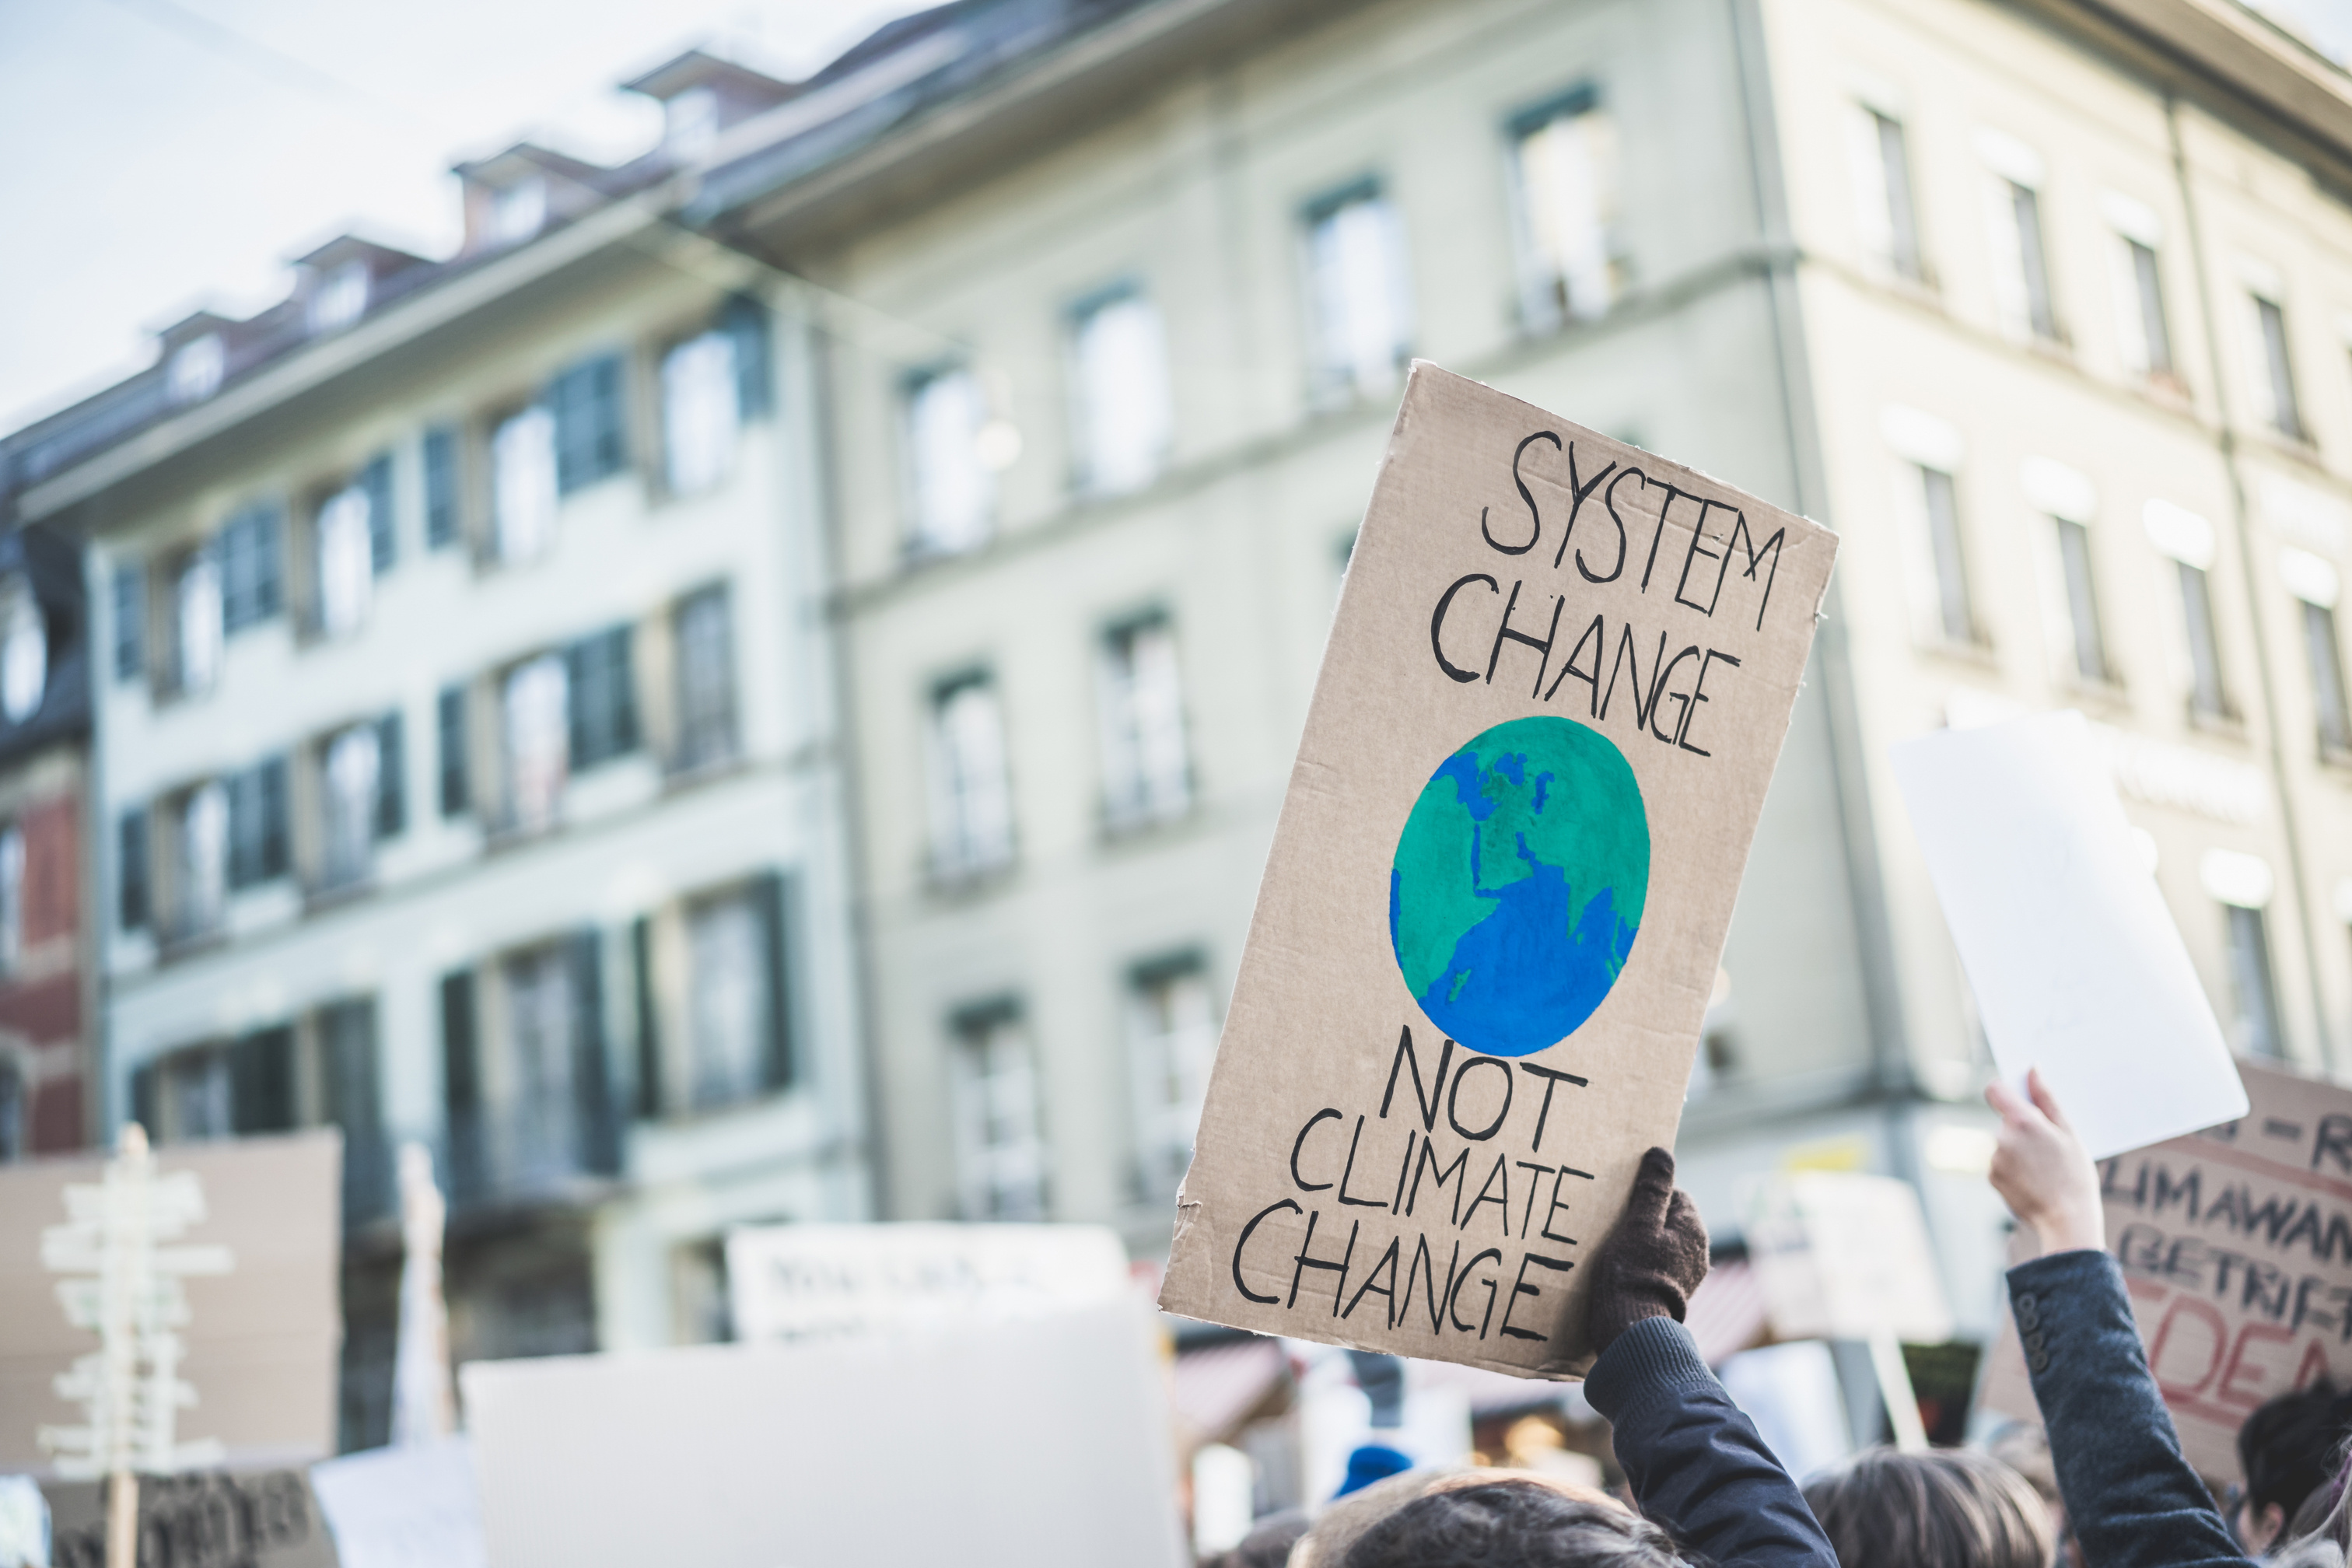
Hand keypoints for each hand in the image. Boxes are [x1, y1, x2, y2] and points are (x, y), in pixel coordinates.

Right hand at [1587, 1147, 1708, 1352]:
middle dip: (1643, 1219)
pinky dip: (1641, 1264)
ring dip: (1640, 1243)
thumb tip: (1662, 1152)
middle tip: (1615, 1226)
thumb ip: (1652, 1188)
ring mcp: (1686, 1276)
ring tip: (1615, 1250)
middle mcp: (1698, 1253)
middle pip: (1666, 1220)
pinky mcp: (1670, 1293)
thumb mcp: (1639, 1223)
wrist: (1630, 1328)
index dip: (1647, 1197)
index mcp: (1695, 1230)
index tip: (1624, 1206)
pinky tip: (1621, 1271)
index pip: (1674, 1195)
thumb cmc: (1633, 1272)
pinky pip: (1655, 1266)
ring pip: (1660, 1244)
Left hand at [1986, 1068, 2104, 1256]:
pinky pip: (2002, 1162)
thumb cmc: (2075, 1176)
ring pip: (2005, 1142)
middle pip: (2005, 1119)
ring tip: (2045, 1167)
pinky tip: (2035, 1179)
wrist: (2066, 1221)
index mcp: (2021, 1122)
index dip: (2005, 1089)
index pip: (1995, 1089)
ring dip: (2020, 1148)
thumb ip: (2046, 1099)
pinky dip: (2014, 1166)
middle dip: (2023, 1126)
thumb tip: (2032, 1070)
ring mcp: (1993, 1158)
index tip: (2019, 1096)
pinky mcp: (1991, 1176)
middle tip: (2049, 1145)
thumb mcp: (2069, 1134)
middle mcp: (2001, 1137)